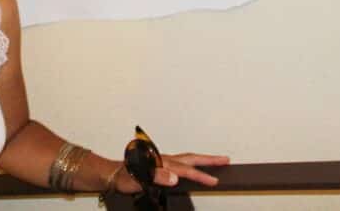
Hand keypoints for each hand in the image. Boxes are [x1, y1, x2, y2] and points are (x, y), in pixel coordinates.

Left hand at [112, 152, 229, 193]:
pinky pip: (181, 162)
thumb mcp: (140, 178)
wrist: (113, 173)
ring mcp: (163, 160)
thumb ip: (157, 177)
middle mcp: (165, 159)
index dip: (201, 175)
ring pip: (187, 158)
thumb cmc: (125, 176)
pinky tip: (193, 167)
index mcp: (162, 163)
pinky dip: (191, 162)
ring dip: (201, 159)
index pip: (186, 170)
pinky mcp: (161, 164)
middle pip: (191, 158)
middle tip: (225, 159)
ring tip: (215, 161)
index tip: (214, 180)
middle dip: (209, 159)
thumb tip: (174, 177)